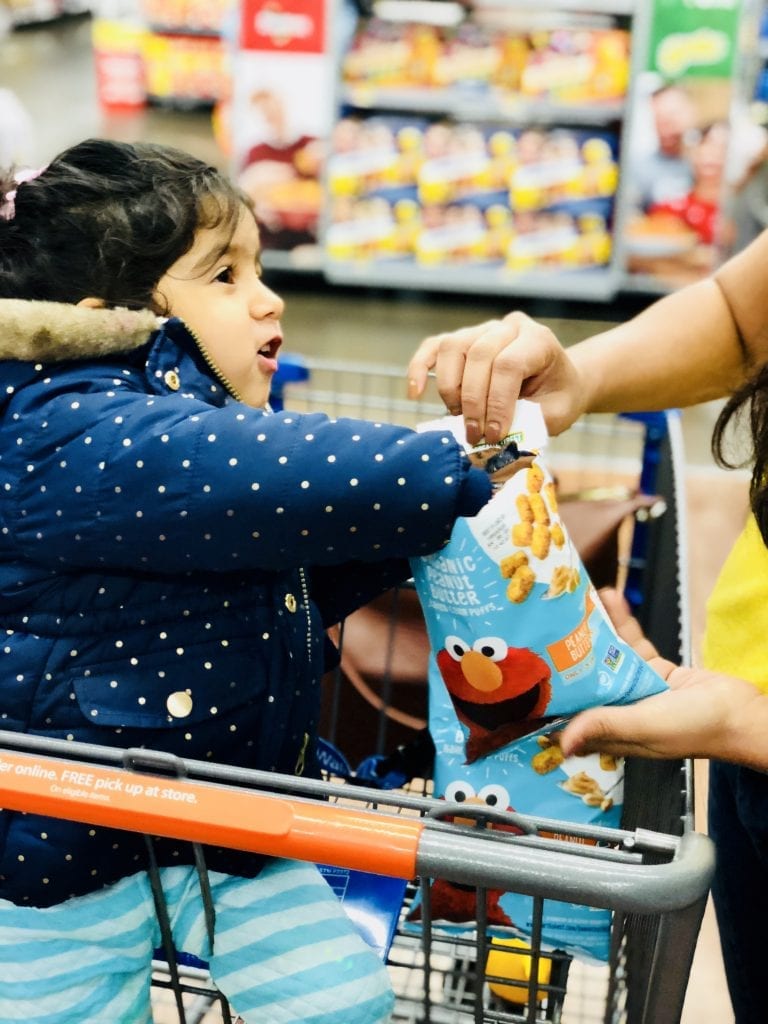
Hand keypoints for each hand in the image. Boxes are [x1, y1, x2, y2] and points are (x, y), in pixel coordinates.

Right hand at [406, 311, 584, 445]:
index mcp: (538, 340)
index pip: (508, 364)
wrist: (556, 382)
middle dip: (473, 401)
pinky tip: (415, 394)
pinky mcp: (461, 340)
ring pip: (452, 347)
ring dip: (450, 388)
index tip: (494, 435)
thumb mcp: (556, 413)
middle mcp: (507, 328)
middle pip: (478, 355)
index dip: (496, 402)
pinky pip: (433, 347)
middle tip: (474, 434)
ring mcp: (481, 330)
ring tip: (458, 417)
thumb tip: (494, 438)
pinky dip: (419, 368)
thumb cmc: (557, 398)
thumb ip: (530, 422)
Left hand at [560, 588, 767, 769]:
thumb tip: (564, 743)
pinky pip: (633, 645)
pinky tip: (612, 600)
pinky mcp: (657, 671)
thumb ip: (605, 726)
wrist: (741, 712)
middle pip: (586, 680)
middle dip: (569, 654)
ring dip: (596, 631)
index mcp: (613, 732)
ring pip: (608, 657)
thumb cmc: (695, 727)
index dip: (552, 699)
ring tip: (578, 602)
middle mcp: (621, 710)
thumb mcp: (644, 725)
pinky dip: (623, 624)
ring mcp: (639, 688)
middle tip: (549, 625)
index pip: (572, 717)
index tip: (531, 674)